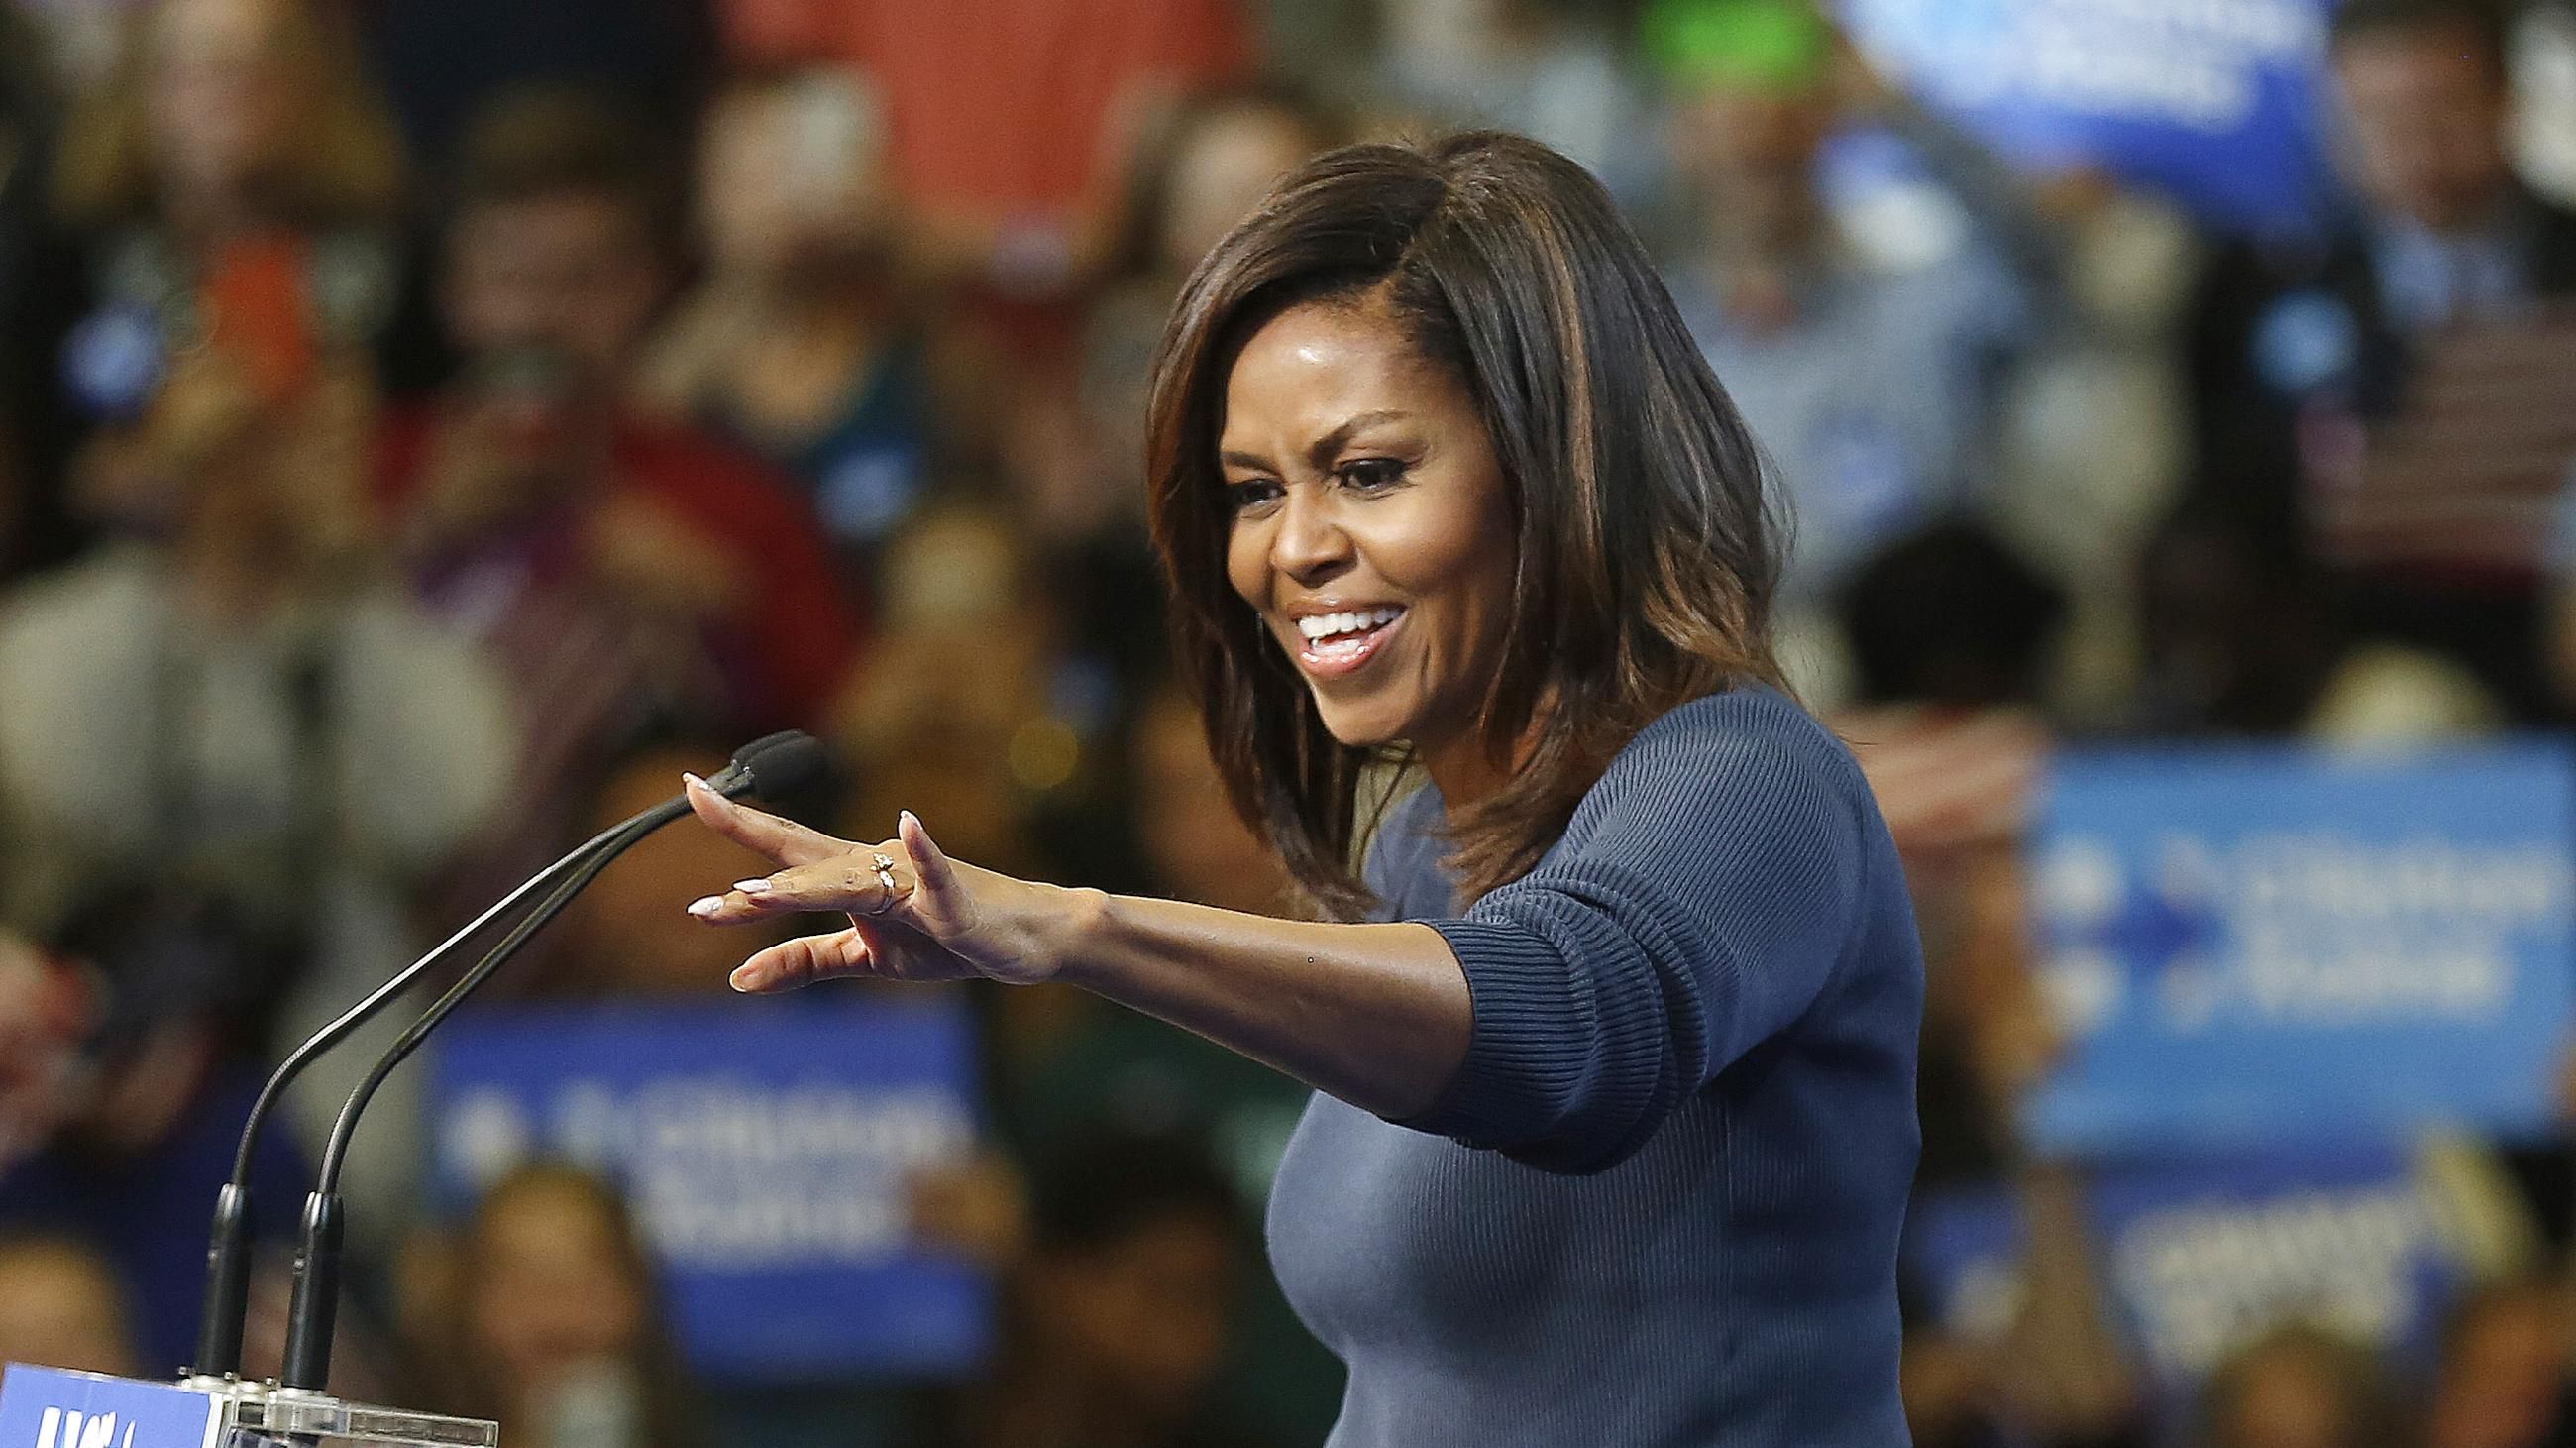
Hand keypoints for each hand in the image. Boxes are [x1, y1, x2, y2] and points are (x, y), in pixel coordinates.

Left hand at [680, 775, 1077, 991]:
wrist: (1025, 941)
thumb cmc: (946, 940)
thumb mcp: (866, 958)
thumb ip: (803, 962)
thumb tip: (736, 977)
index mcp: (851, 877)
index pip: (783, 847)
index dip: (736, 821)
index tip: (687, 790)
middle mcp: (875, 867)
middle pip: (805, 862)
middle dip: (753, 866)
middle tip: (699, 867)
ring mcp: (914, 882)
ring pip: (851, 880)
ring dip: (805, 885)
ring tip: (758, 893)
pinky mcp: (954, 903)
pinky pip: (937, 875)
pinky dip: (924, 852)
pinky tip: (910, 822)